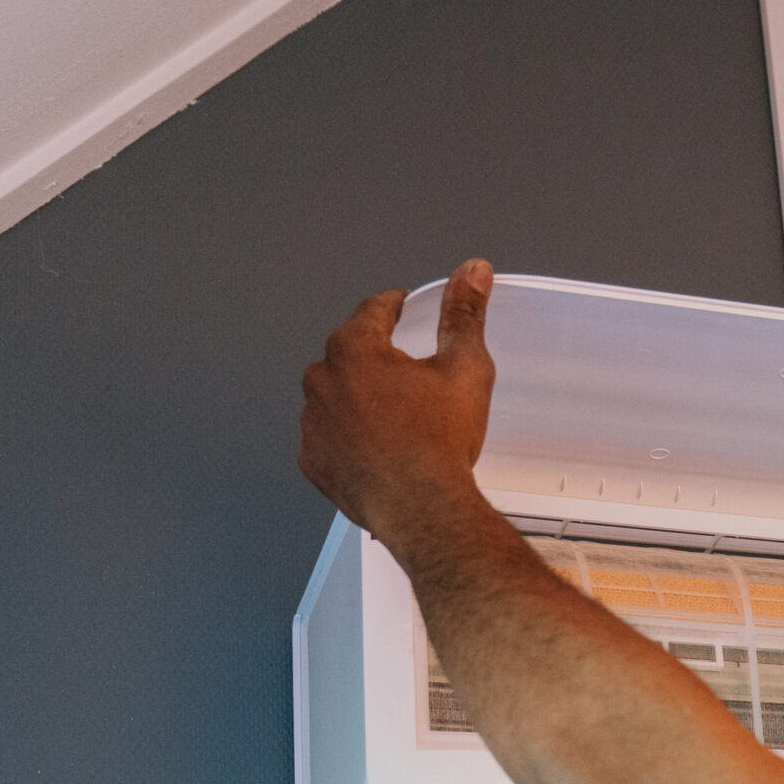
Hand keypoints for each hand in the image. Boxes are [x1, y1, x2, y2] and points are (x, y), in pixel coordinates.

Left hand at [299, 258, 497, 551]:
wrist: (423, 511)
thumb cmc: (439, 443)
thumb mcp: (465, 368)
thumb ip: (464, 314)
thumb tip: (471, 272)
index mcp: (354, 349)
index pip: (373, 310)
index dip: (395, 306)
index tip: (403, 309)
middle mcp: (322, 381)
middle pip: (351, 353)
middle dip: (378, 359)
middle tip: (413, 379)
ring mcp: (312, 424)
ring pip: (336, 396)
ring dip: (360, 399)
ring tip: (398, 421)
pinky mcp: (313, 461)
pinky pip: (328, 438)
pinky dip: (349, 438)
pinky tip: (380, 449)